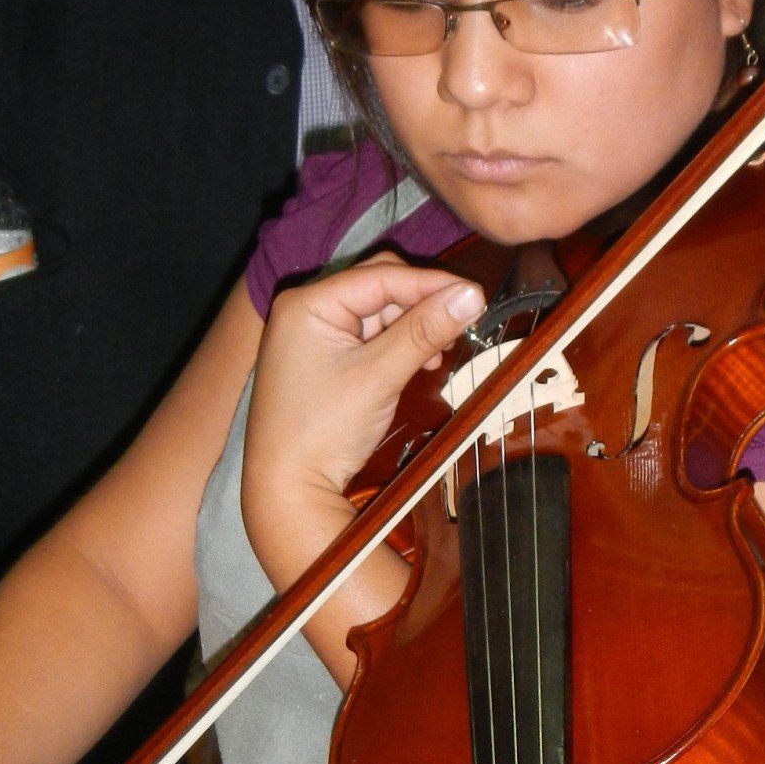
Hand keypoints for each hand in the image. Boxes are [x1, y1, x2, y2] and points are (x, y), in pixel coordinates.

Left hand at [241, 258, 486, 584]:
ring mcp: (314, 334)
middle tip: (461, 324)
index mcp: (309, 303)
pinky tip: (420, 364)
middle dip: (421, 305)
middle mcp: (307, 309)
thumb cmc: (321, 432)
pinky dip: (398, 345)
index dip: (432, 283)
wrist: (288, 488)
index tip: (476, 296)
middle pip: (380, 287)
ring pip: (379, 312)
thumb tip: (472, 295)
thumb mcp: (378, 376)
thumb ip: (424, 332)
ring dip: (413, 328)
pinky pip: (370, 337)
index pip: (381, 275)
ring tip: (437, 355)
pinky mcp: (324, 358)